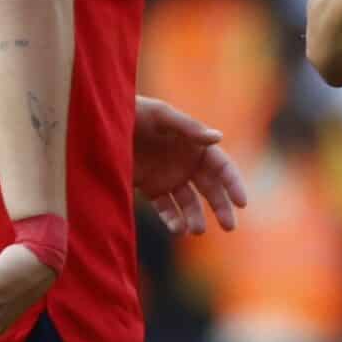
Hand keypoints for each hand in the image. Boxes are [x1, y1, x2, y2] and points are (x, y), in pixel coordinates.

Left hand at [133, 96, 249, 234]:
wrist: (99, 122)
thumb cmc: (134, 112)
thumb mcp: (161, 115)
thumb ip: (189, 128)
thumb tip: (219, 137)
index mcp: (196, 144)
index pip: (222, 167)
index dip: (234, 184)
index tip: (242, 203)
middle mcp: (187, 163)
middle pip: (211, 189)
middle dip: (221, 207)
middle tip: (229, 227)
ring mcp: (169, 176)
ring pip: (189, 202)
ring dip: (196, 216)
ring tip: (196, 230)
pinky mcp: (150, 187)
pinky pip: (165, 207)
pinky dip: (172, 219)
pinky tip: (177, 228)